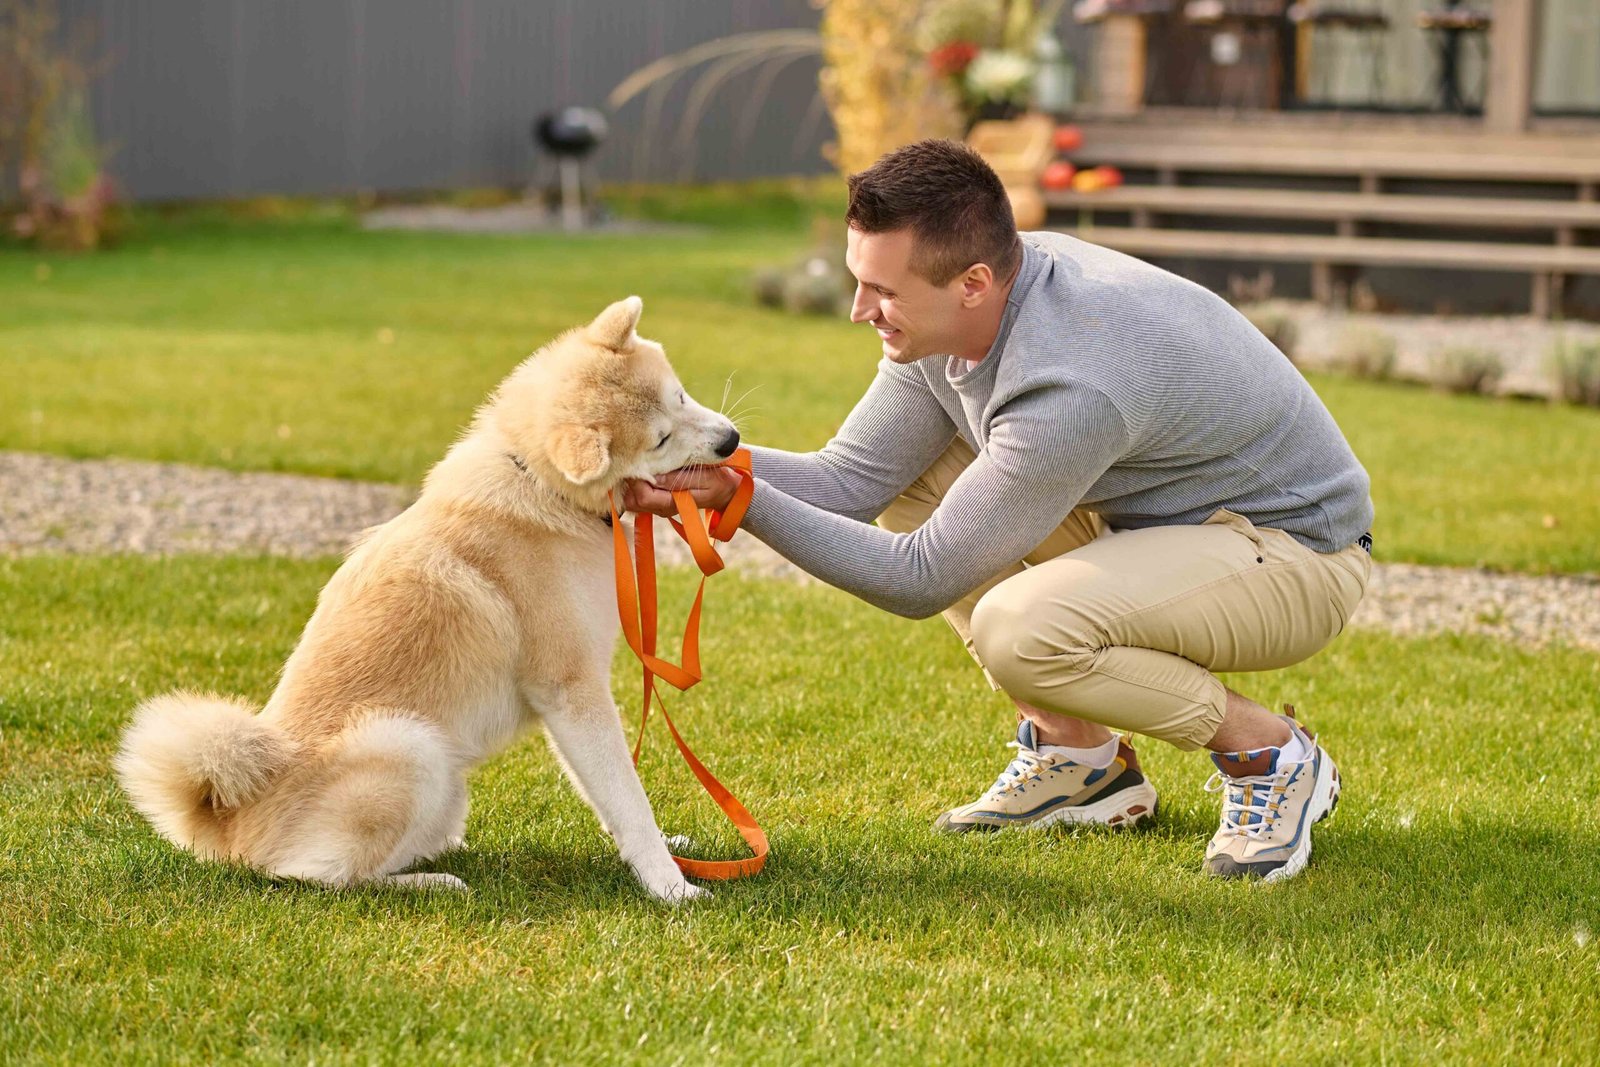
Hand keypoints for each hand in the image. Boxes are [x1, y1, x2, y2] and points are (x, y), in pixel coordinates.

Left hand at [622, 466, 742, 515]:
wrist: (730, 492)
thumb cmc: (720, 481)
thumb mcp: (705, 477)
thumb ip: (679, 479)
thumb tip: (654, 477)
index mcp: (673, 504)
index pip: (642, 497)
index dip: (637, 480)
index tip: (642, 461)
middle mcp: (663, 508)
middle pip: (632, 501)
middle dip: (631, 482)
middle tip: (639, 462)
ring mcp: (660, 506)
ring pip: (632, 500)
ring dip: (634, 483)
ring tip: (643, 464)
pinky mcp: (659, 500)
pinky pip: (639, 496)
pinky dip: (639, 484)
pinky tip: (647, 469)